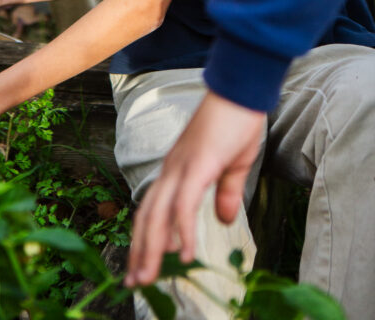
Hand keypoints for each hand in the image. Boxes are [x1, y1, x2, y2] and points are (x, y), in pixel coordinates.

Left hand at [125, 91, 265, 287]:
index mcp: (178, 170)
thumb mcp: (233, 165)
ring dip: (152, 248)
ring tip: (147, 278)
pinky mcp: (198, 166)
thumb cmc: (237, 122)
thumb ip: (226, 193)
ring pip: (159, 214)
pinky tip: (186, 255)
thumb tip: (223, 220)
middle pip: (148, 216)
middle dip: (141, 251)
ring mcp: (182, 167)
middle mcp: (172, 170)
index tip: (141, 266)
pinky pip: (185, 204)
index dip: (145, 238)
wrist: (240, 90)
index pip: (153, 209)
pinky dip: (183, 231)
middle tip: (135, 283)